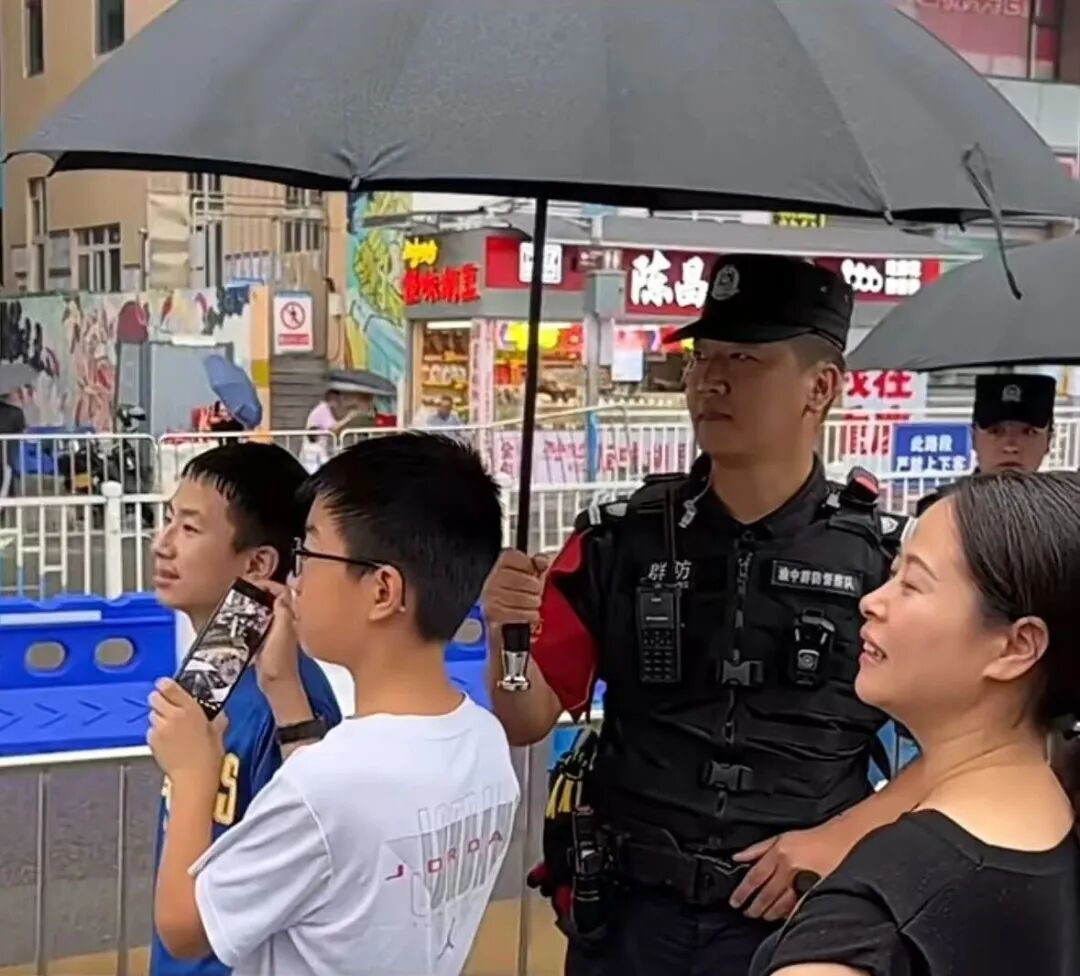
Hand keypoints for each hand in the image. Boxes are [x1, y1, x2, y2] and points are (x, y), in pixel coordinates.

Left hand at [147, 679, 226, 786]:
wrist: (194, 778)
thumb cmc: (209, 757)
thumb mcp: (217, 732)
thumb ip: (215, 719)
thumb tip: (217, 715)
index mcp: (190, 709)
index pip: (169, 687)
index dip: (165, 684)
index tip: (166, 685)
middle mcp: (172, 716)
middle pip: (155, 698)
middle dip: (160, 700)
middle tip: (169, 707)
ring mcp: (160, 728)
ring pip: (152, 714)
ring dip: (159, 716)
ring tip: (170, 727)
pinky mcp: (152, 741)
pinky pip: (151, 730)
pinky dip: (156, 732)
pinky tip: (167, 740)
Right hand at [252, 580, 301, 689]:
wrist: (276, 684)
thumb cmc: (280, 664)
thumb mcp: (281, 634)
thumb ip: (283, 613)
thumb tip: (282, 595)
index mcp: (290, 618)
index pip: (284, 592)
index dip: (271, 585)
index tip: (256, 583)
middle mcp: (285, 623)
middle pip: (274, 598)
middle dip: (262, 590)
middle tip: (246, 587)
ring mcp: (275, 631)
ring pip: (266, 609)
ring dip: (256, 602)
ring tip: (242, 597)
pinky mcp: (266, 640)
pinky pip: (259, 621)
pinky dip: (252, 615)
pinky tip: (241, 616)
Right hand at [481, 550, 548, 628]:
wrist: (506, 625)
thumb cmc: (519, 598)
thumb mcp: (531, 577)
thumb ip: (538, 564)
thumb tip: (541, 560)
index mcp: (501, 565)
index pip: (515, 556)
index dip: (529, 566)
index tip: (531, 573)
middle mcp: (492, 579)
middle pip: (524, 580)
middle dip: (535, 589)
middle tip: (534, 593)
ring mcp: (491, 596)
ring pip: (524, 598)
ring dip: (533, 604)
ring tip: (531, 605)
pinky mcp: (493, 614)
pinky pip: (520, 613)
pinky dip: (530, 616)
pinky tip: (528, 615)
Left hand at [730, 825, 846, 920]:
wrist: (840, 843)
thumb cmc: (810, 840)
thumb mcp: (781, 837)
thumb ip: (758, 849)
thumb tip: (737, 858)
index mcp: (780, 853)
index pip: (755, 876)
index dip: (743, 892)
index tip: (735, 901)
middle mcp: (790, 868)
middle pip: (766, 894)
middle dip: (754, 907)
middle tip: (747, 912)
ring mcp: (804, 882)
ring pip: (781, 905)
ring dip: (768, 913)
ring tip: (761, 915)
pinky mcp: (816, 893)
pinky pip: (797, 908)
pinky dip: (786, 914)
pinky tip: (781, 916)